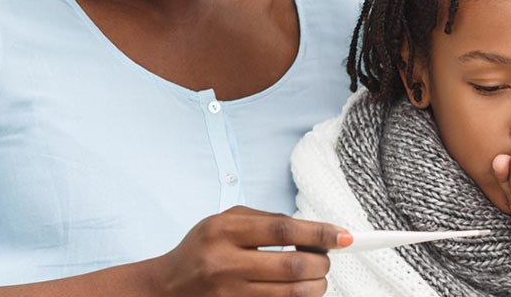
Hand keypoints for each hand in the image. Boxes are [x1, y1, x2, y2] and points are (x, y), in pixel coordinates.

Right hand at [140, 205, 349, 296]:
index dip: (320, 233)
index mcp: (223, 231)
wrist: (166, 287)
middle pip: (294, 267)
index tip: (344, 237)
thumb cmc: (201, 249)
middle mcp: (225, 264)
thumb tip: (315, 230)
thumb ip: (266, 220)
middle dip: (322, 264)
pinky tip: (299, 290)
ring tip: (316, 277)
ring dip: (316, 286)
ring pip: (293, 294)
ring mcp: (229, 294)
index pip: (284, 231)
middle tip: (327, 260)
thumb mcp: (223, 221)